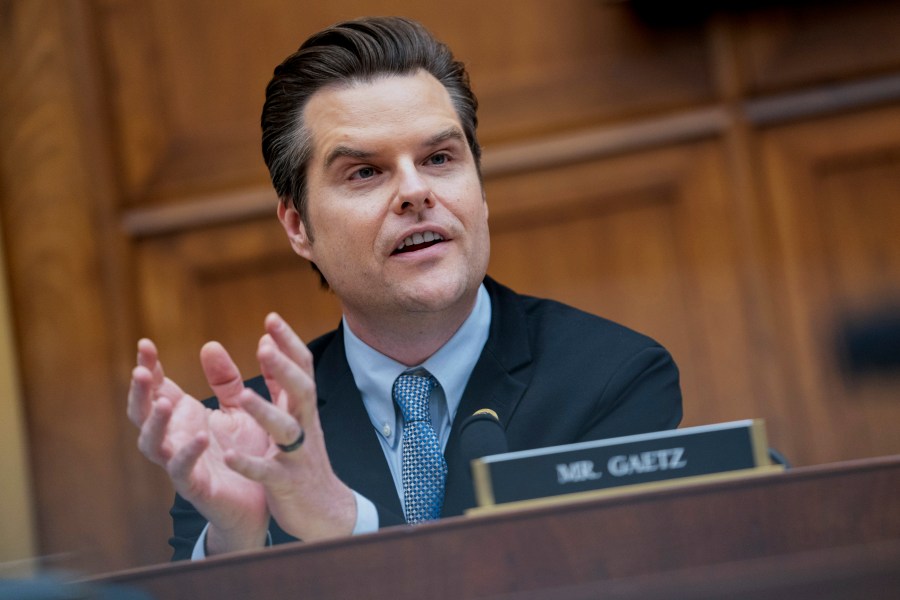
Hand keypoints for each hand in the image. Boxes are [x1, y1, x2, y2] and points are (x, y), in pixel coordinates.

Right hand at [127, 339, 270, 553]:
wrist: (261, 500)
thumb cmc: (243, 452)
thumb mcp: (238, 409)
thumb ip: (225, 380)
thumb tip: (210, 344)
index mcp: (183, 417)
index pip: (156, 389)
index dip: (148, 368)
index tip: (144, 343)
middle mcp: (175, 438)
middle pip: (142, 414)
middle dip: (139, 393)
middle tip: (140, 371)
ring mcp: (180, 463)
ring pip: (153, 444)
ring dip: (155, 424)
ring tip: (164, 403)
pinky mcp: (196, 487)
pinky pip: (183, 471)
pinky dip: (187, 454)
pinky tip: (199, 437)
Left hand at [224, 312, 356, 541]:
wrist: (324, 509)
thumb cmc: (303, 457)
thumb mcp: (294, 414)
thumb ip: (278, 380)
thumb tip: (266, 340)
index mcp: (302, 409)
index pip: (302, 369)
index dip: (289, 343)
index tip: (272, 317)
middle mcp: (305, 426)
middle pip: (302, 391)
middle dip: (285, 368)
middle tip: (265, 345)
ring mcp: (298, 455)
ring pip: (287, 430)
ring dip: (266, 412)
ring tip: (243, 396)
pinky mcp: (286, 483)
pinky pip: (268, 472)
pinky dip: (250, 464)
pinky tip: (229, 457)